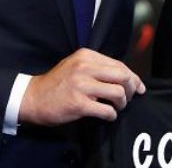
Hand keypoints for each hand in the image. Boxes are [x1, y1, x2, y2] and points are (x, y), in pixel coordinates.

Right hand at [18, 48, 145, 125]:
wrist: (33, 97)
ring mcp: (81, 85)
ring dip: (122, 103)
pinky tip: (107, 115)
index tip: (138, 87)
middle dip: (131, 89)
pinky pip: (106, 110)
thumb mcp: (75, 66)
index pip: (119, 64)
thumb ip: (97, 68)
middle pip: (123, 76)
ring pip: (118, 92)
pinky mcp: (78, 103)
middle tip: (127, 98)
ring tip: (116, 107)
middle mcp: (84, 67)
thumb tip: (125, 77)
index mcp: (86, 55)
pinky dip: (111, 115)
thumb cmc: (57, 83)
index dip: (133, 77)